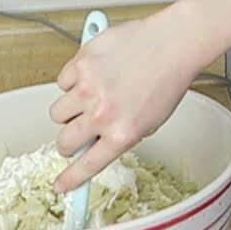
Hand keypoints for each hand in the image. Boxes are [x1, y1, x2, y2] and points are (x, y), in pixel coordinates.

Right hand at [48, 14, 197, 192]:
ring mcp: (87, 89)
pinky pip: (63, 81)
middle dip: (69, 141)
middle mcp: (102, 115)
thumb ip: (121, 134)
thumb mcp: (151, 121)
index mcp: (122, 134)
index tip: (61, 186)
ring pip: (57, 113)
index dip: (71, 179)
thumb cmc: (168, 78)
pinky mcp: (81, 64)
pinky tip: (95, 72)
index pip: (87, 166)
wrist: (173, 43)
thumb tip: (97, 143)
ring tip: (91, 95)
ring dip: (69, 109)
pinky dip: (74, 79)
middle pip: (64, 142)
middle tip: (79, 130)